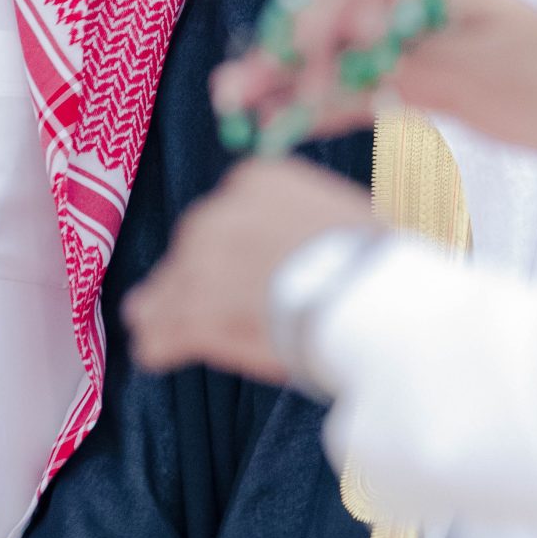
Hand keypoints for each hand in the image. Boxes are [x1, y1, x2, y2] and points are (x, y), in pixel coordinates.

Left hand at [124, 155, 374, 378]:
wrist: (368, 297)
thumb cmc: (375, 259)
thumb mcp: (346, 215)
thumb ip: (308, 221)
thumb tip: (314, 240)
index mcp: (256, 181)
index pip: (227, 211)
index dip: (235, 246)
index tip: (250, 268)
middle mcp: (217, 213)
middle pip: (192, 249)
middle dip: (199, 277)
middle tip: (217, 305)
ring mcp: (198, 265)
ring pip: (168, 291)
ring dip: (170, 313)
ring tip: (169, 335)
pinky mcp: (192, 316)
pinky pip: (161, 335)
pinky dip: (164, 347)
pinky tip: (164, 356)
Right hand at [211, 0, 536, 159]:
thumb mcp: (485, 65)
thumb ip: (414, 55)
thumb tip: (351, 44)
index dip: (314, 19)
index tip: (292, 53)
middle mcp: (414, 10)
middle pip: (333, 26)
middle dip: (280, 56)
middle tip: (233, 90)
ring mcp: (414, 47)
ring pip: (338, 64)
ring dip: (289, 87)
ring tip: (236, 113)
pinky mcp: (420, 84)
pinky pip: (360, 93)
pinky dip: (322, 110)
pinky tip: (281, 128)